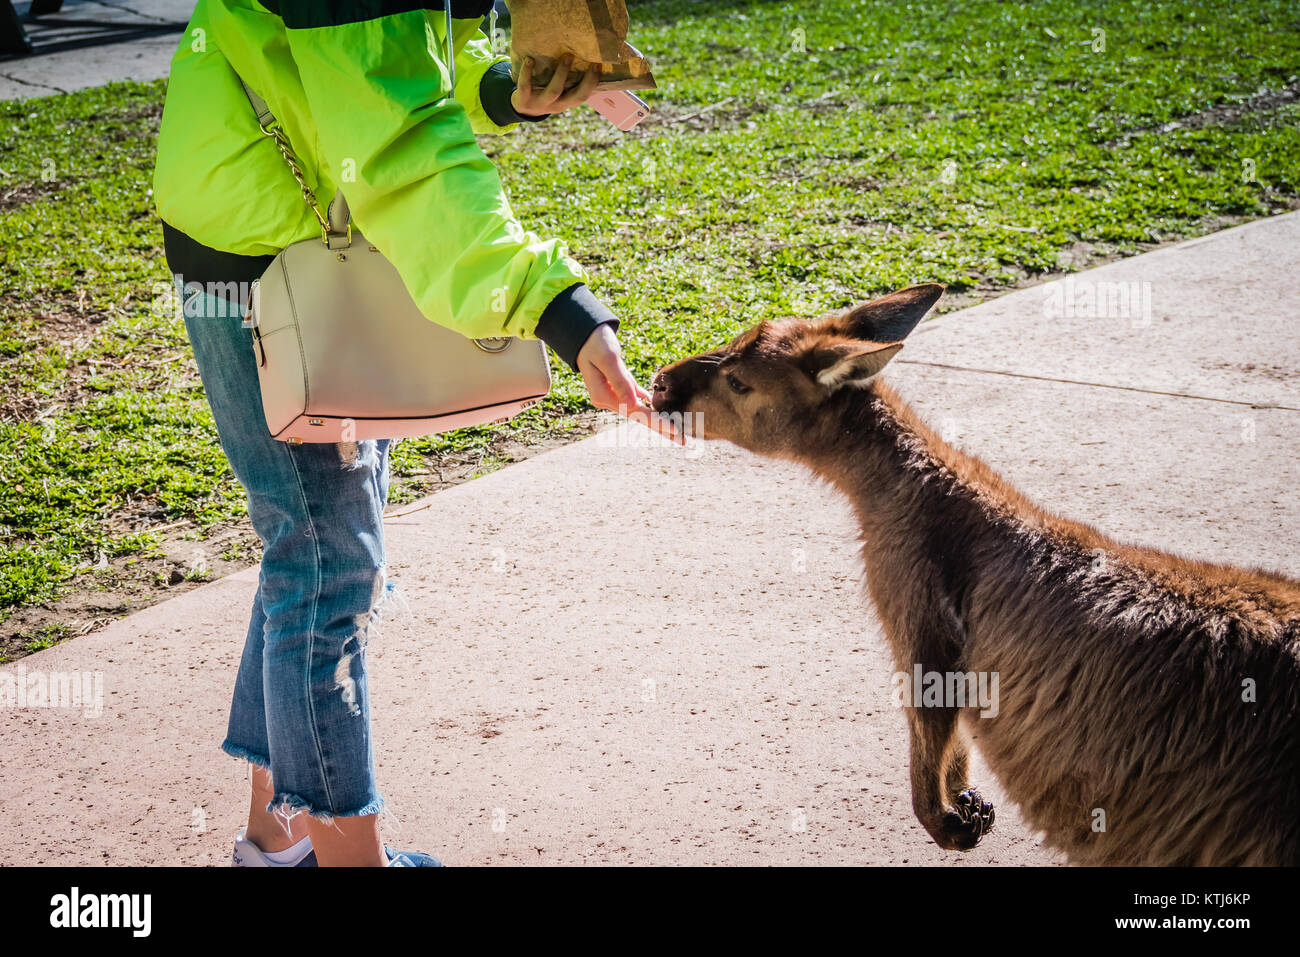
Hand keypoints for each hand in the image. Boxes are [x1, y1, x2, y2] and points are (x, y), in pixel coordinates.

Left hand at [511, 54, 600, 116]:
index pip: (584, 95)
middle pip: (575, 96)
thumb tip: (585, 56)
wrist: (522, 109)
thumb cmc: (545, 93)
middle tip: (592, 63)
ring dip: (561, 74)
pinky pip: (526, 85)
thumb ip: (569, 80)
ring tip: (567, 55)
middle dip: (585, 81)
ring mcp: (540, 103)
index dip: (592, 83)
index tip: (599, 65)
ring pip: (554, 90)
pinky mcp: (524, 99)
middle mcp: (556, 105)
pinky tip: (530, 59)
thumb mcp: (558, 92)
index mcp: (566, 102)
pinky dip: (527, 72)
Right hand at [576, 323, 683, 444]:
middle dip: (659, 427)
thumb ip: (621, 381)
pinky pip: (635, 397)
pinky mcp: (615, 386)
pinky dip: (647, 404)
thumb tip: (635, 404)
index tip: (674, 430)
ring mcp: (611, 394)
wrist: (584, 334)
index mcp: (604, 396)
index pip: (635, 413)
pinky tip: (659, 411)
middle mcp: (607, 399)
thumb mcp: (609, 359)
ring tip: (676, 430)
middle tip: (682, 440)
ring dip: (656, 418)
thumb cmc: (596, 342)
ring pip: (638, 409)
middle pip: (638, 416)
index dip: (655, 422)